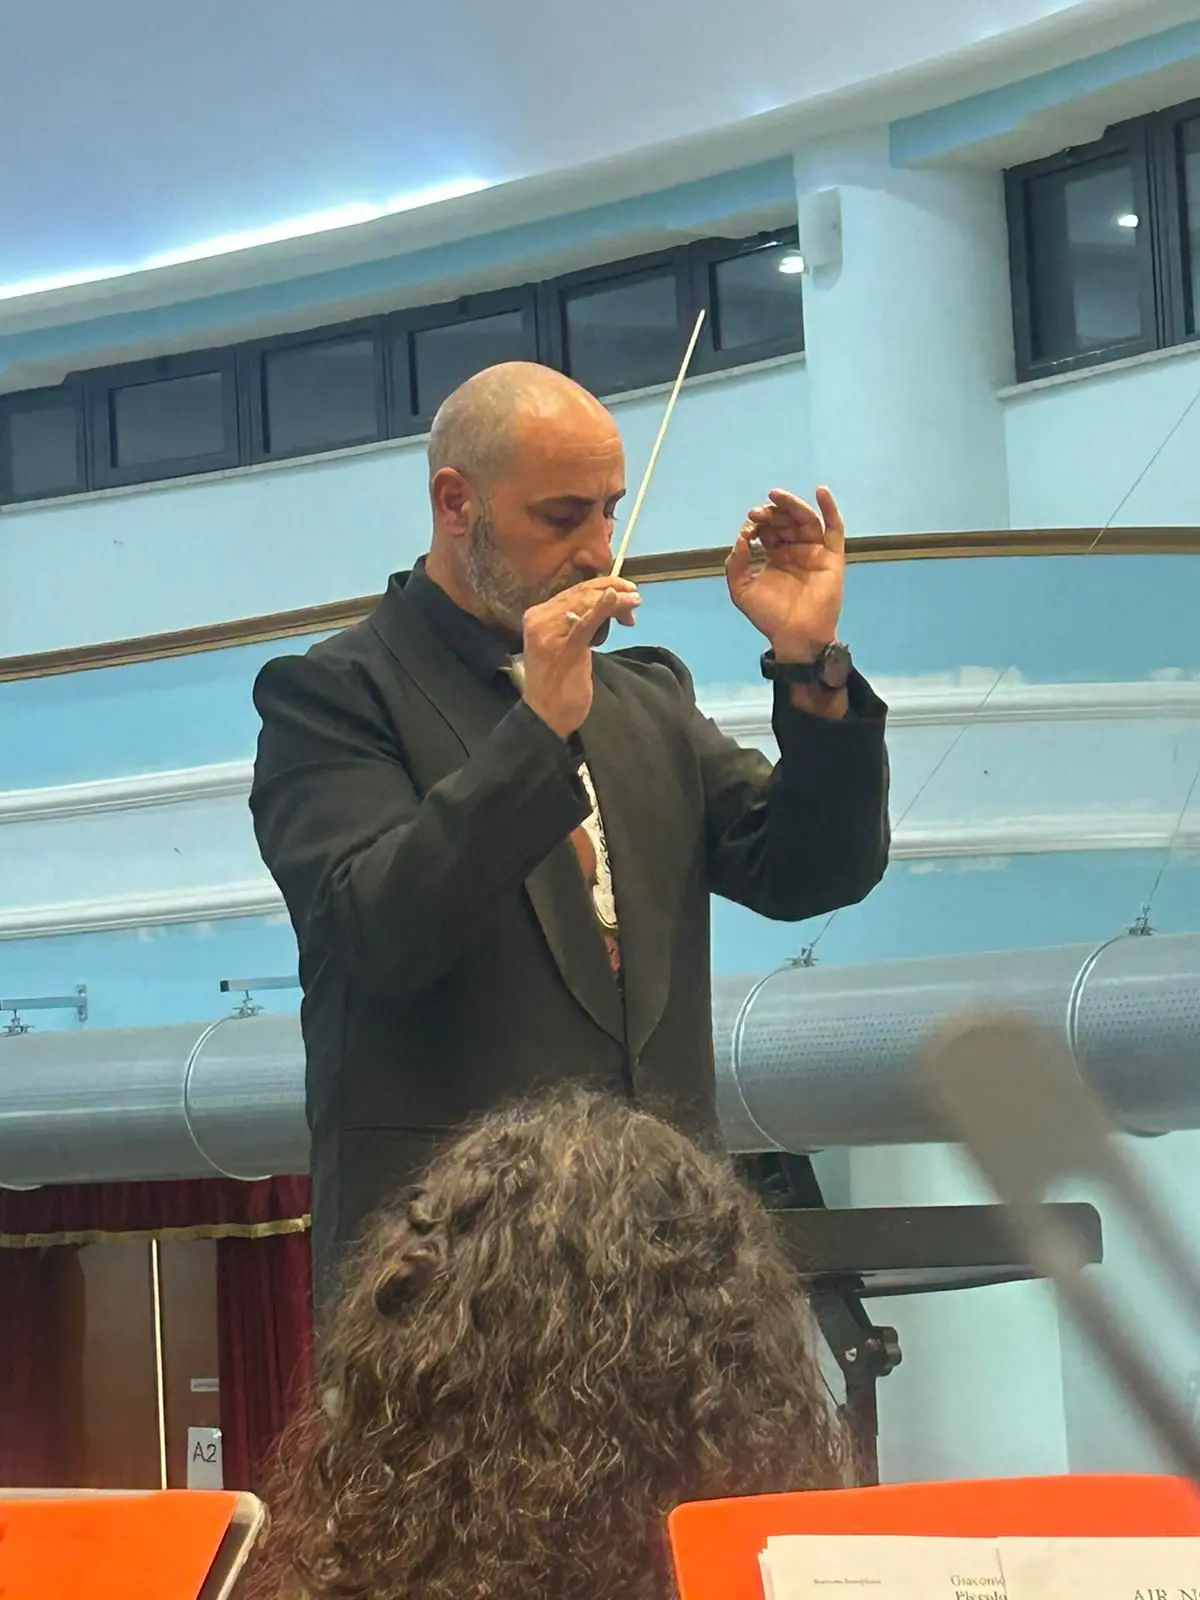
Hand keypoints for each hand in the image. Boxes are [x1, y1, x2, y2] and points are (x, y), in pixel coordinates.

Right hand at [521, 577, 640, 737]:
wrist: (545, 715)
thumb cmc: (556, 683)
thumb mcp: (562, 645)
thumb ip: (574, 624)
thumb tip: (602, 605)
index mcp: (536, 616)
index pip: (572, 592)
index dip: (600, 586)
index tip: (623, 590)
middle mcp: (540, 619)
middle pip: (580, 594)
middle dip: (612, 589)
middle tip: (634, 595)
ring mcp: (551, 633)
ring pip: (587, 604)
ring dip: (616, 599)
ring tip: (634, 602)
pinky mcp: (566, 648)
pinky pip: (587, 623)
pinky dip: (602, 608)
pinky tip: (615, 599)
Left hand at [725, 486, 844, 659]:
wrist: (795, 636)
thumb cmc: (769, 616)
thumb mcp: (742, 590)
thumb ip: (736, 565)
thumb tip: (741, 539)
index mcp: (776, 555)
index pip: (767, 530)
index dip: (757, 524)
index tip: (747, 528)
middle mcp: (795, 549)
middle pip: (786, 521)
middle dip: (771, 513)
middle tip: (757, 513)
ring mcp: (815, 551)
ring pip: (806, 519)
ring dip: (791, 506)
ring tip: (776, 497)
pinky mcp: (832, 556)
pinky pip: (834, 528)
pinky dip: (830, 508)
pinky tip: (821, 492)